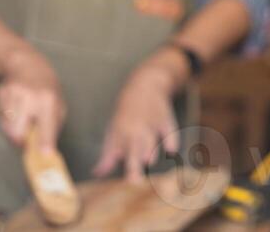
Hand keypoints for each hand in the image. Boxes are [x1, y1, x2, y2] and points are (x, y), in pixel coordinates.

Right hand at [0, 44, 65, 151]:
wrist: (27, 65)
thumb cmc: (47, 88)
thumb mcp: (58, 105)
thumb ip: (53, 127)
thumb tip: (46, 151)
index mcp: (48, 100)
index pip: (46, 127)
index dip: (44, 144)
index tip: (44, 156)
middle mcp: (29, 97)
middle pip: (18, 133)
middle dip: (21, 141)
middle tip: (26, 139)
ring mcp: (12, 94)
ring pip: (7, 128)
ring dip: (14, 129)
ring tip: (23, 118)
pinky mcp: (0, 93)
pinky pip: (1, 117)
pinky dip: (8, 119)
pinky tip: (16, 108)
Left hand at [92, 53, 183, 183]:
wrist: (144, 86)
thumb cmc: (126, 115)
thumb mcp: (113, 131)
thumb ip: (107, 155)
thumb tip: (97, 174)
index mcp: (119, 133)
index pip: (115, 152)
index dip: (115, 166)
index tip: (122, 183)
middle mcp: (134, 130)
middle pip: (133, 149)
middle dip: (133, 164)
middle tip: (133, 181)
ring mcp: (150, 124)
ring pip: (150, 139)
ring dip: (149, 149)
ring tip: (148, 161)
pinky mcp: (166, 119)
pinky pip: (169, 130)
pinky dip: (171, 138)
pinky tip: (172, 150)